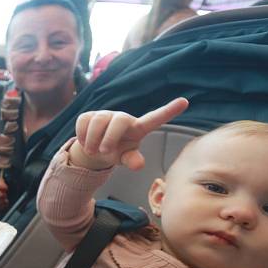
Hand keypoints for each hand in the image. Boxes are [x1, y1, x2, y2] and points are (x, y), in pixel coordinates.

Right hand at [71, 98, 188, 170]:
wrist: (94, 150)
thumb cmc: (117, 153)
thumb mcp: (126, 159)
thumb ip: (133, 160)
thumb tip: (138, 165)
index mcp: (137, 128)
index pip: (154, 118)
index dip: (168, 111)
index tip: (185, 102)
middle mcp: (122, 118)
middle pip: (118, 120)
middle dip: (109, 138)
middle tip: (104, 152)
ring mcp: (105, 114)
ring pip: (98, 121)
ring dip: (92, 140)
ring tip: (92, 151)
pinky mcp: (89, 115)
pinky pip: (84, 121)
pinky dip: (82, 136)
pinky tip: (84, 143)